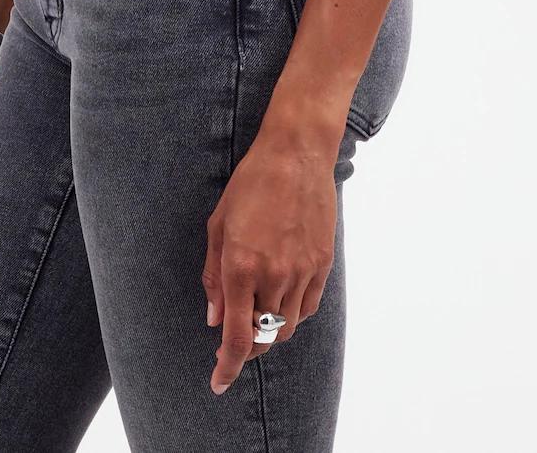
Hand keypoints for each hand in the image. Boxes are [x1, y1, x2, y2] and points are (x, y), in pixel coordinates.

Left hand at [201, 129, 338, 393]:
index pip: (236, 337)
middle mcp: (274, 276)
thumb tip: (213, 318)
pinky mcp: (322, 264)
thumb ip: (214, 276)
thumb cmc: (251, 184)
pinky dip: (293, 313)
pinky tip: (281, 298)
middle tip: (234, 344)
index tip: (218, 383)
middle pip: (263, 338)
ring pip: (287, 327)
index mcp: (241, 267)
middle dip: (246, 349)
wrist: (296, 154)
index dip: (226, 367)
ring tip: (257, 315)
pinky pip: (308, 306)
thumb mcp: (218, 225)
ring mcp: (302, 272)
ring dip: (269, 330)